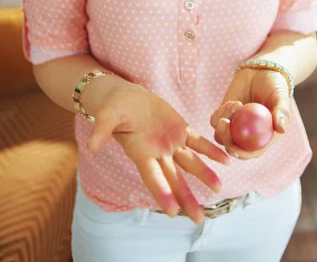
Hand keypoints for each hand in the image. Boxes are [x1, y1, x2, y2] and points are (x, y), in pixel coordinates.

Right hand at [87, 86, 229, 224]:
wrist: (128, 96)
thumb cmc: (115, 107)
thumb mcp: (107, 115)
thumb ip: (102, 129)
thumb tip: (91, 144)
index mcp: (140, 153)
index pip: (152, 177)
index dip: (162, 193)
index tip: (172, 212)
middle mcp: (158, 154)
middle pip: (174, 180)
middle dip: (186, 198)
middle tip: (199, 219)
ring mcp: (171, 143)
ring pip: (190, 163)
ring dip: (204, 175)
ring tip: (219, 188)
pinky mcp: (181, 130)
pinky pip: (198, 142)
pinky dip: (211, 151)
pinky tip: (225, 161)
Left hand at [210, 68, 290, 160]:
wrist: (262, 72)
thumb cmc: (275, 87)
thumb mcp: (281, 98)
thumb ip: (282, 112)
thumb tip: (282, 129)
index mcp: (262, 137)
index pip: (250, 152)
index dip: (241, 154)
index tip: (233, 149)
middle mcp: (246, 134)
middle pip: (231, 145)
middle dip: (225, 138)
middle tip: (226, 123)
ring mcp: (234, 125)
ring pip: (220, 135)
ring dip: (223, 123)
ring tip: (236, 104)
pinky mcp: (224, 114)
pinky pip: (216, 120)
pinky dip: (220, 113)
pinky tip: (233, 102)